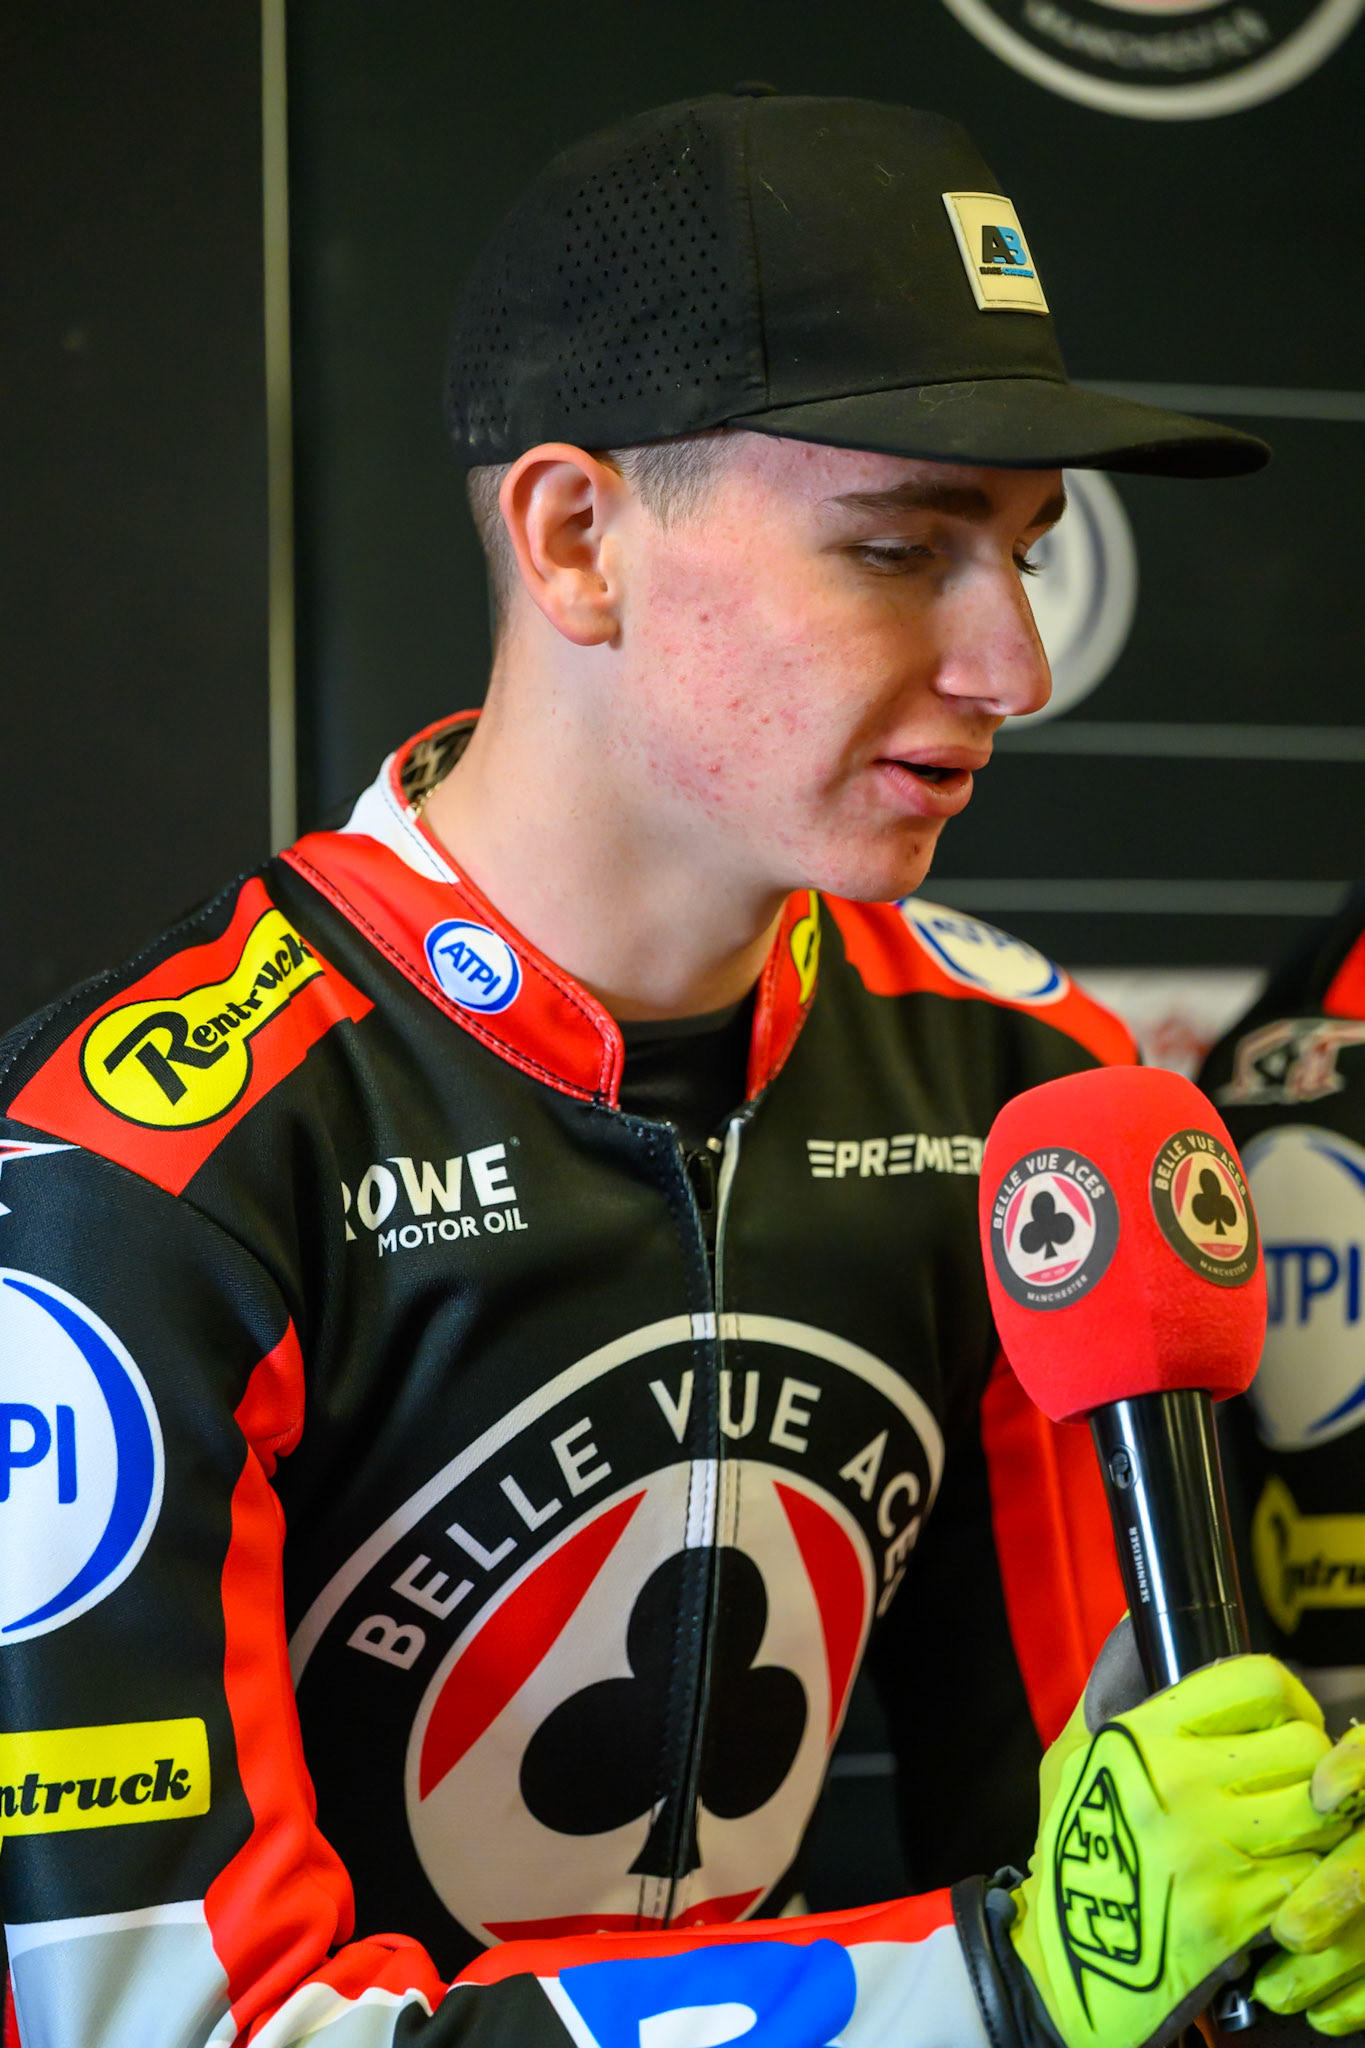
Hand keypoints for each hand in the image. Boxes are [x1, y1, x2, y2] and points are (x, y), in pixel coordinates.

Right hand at [1008, 1656, 1345, 2047]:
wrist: (1062, 1962)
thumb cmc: (1069, 1847)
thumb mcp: (1073, 1755)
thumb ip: (1110, 1691)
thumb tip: (1133, 1617)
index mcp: (1145, 1737)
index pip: (1256, 1681)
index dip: (1287, 1693)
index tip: (1284, 1714)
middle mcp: (1184, 1785)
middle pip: (1303, 1747)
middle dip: (1307, 1762)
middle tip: (1289, 1779)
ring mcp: (1215, 1852)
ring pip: (1320, 1816)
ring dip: (1315, 1823)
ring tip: (1292, 1828)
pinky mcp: (1239, 1916)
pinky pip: (1309, 1878)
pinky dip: (1304, 1878)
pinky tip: (1278, 1877)